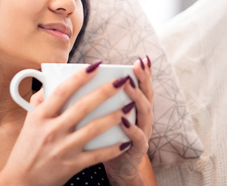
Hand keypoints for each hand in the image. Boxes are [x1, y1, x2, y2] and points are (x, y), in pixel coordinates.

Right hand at [0, 62, 137, 185]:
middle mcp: (52, 130)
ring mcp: (63, 149)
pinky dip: (113, 148)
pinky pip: (97, 155)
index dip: (80, 76)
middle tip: (123, 80)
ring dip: (115, 116)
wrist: (20, 181)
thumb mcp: (29, 121)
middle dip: (106, 91)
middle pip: (83, 106)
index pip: (62, 91)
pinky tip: (126, 140)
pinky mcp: (72, 165)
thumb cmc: (26, 148)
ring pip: (94, 129)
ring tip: (131, 106)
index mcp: (41, 116)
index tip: (97, 65)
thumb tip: (51, 81)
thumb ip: (40, 101)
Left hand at [102, 56, 153, 184]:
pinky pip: (138, 138)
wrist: (117, 169)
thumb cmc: (107, 139)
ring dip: (137, 97)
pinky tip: (124, 120)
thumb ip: (100, 100)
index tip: (141, 58)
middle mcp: (143, 118)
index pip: (142, 86)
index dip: (144, 73)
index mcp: (135, 108)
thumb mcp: (106, 116)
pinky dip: (132, 129)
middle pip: (147, 95)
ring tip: (128, 85)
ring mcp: (143, 133)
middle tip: (137, 65)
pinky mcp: (138, 149)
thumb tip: (80, 79)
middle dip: (143, 78)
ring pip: (144, 112)